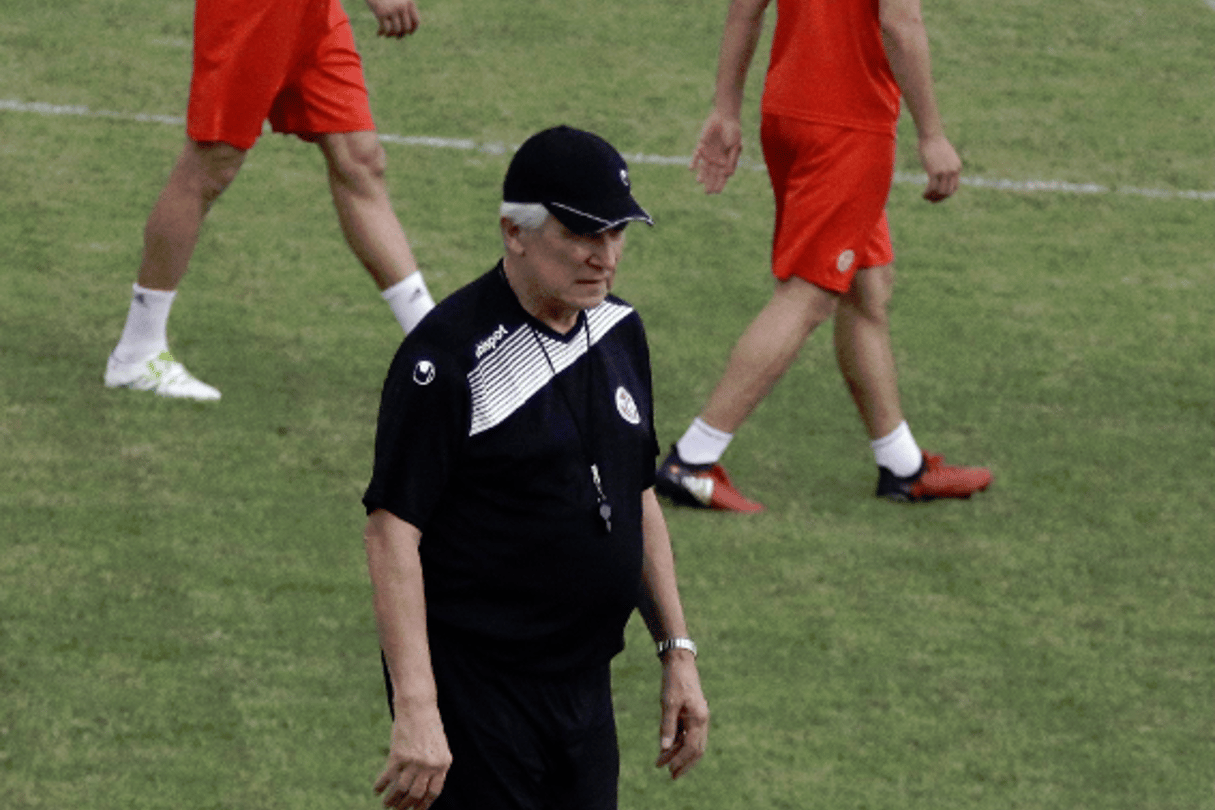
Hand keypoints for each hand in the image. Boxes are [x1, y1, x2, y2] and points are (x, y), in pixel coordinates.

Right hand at [366, 0, 420, 37]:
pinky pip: (385, 29)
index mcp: (409, 2)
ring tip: (387, 35)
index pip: (416, 21)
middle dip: (402, 34)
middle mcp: (402, 6)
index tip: (409, 34)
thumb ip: (402, 7)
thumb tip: (404, 28)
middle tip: (397, 37)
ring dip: (391, 35)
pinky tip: (378, 33)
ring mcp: (392, 10)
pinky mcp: (381, 13)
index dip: (413, 29)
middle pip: (406, 28)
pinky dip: (382, 33)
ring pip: (396, 30)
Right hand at [373, 701, 451, 808]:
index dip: (423, 804)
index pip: (433, 792)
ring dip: (392, 800)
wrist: (418, 707)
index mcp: (443, 764)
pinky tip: (377, 790)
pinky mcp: (398, 756)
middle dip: (406, 805)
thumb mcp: (438, 746)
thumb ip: (434, 765)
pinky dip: (381, 786)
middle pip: (416, 794)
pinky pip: (388, 777)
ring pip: (401, 790)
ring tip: (386, 804)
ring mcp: (414, 762)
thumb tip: (422, 788)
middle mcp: (430, 765)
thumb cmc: (428, 725)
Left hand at [654, 652, 709, 778]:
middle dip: (683, 763)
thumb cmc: (674, 680)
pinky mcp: (693, 714)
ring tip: (662, 762)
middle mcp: (702, 720)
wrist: (680, 661)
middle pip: (696, 750)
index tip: (668, 770)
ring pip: (692, 743)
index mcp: (698, 719)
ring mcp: (698, 717)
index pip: (691, 748)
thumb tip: (664, 748)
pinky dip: (679, 743)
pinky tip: (667, 748)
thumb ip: (667, 726)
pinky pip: (688, 734)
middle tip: (670, 775)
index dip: (680, 761)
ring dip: (678, 754)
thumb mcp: (668, 703)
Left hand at [690, 110, 742, 194]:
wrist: (724, 117)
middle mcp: (717, 160)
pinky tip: (691, 168)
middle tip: (707, 192)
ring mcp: (709, 154)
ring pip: (704, 168)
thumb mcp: (735, 146)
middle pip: (713, 174)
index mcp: (727, 161)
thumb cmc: (733, 131)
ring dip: (702, 175)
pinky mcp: (701, 146)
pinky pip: (696, 156)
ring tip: (699, 181)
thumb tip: (728, 174)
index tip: (717, 192)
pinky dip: (694, 162)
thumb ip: (731, 160)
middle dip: (710, 183)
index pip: (723, 176)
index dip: (720, 184)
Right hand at [917, 134, 960, 202]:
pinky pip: (932, 187)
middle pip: (948, 192)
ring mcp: (944, 171)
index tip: (938, 196)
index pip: (954, 187)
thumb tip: (939, 174)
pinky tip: (923, 194)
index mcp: (957, 167)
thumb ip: (945, 165)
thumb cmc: (935, 144)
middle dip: (939, 198)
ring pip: (940, 192)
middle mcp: (953, 171)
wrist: (931, 136)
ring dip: (932, 197)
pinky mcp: (935, 171)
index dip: (946, 195)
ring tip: (925, 197)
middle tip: (930, 200)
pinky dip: (927, 193)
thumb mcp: (944, 156)